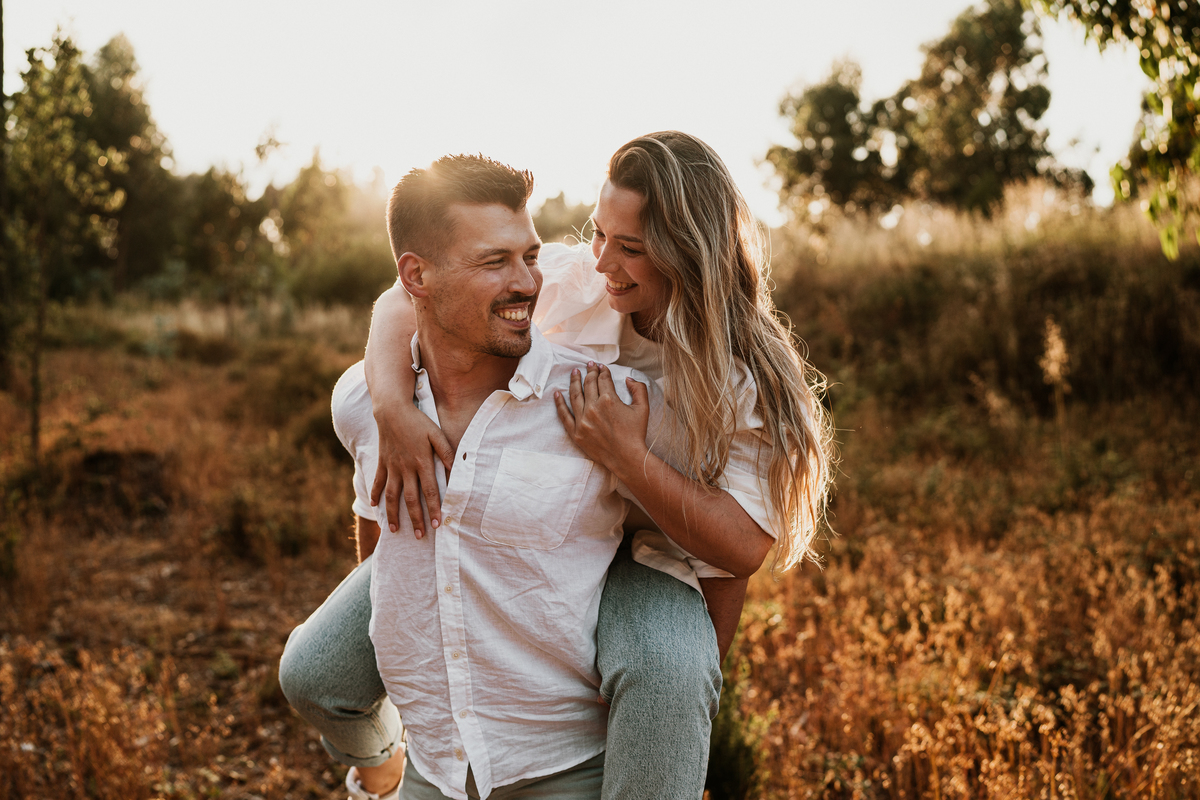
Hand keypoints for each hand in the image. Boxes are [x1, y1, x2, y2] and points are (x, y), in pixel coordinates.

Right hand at [370, 398, 454, 537]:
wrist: (392, 410)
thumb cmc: (418, 421)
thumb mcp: (436, 434)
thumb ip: (446, 452)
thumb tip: (456, 470)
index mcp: (422, 462)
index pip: (430, 491)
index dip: (434, 509)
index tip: (438, 524)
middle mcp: (406, 468)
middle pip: (411, 499)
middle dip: (416, 519)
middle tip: (421, 535)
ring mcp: (392, 466)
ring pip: (392, 495)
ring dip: (394, 514)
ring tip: (395, 530)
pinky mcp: (382, 462)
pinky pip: (377, 482)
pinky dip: (375, 495)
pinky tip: (374, 507)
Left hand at [554, 362, 649, 477]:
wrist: (626, 458)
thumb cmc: (635, 433)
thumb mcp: (643, 408)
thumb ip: (638, 389)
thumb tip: (628, 379)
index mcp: (609, 400)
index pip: (603, 379)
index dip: (602, 371)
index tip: (601, 367)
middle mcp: (593, 408)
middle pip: (588, 384)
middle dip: (589, 372)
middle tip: (588, 365)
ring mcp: (583, 420)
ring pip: (575, 395)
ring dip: (574, 381)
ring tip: (574, 372)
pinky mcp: (576, 432)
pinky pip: (564, 415)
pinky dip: (559, 403)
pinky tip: (557, 393)